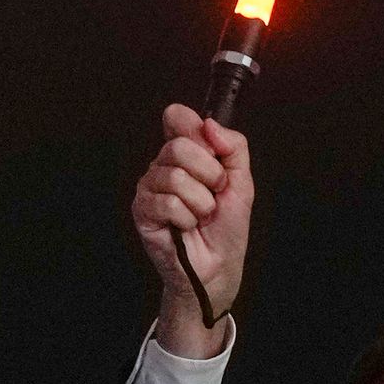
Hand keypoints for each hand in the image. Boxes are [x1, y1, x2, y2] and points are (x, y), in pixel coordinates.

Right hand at [130, 103, 252, 357]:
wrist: (219, 266)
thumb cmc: (226, 227)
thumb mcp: (242, 181)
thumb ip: (233, 147)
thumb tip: (209, 124)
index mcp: (185, 153)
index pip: (177, 117)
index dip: (195, 130)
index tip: (213, 153)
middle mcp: (163, 165)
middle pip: (180, 146)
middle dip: (209, 175)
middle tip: (213, 195)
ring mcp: (149, 187)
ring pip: (175, 177)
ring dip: (200, 203)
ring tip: (200, 216)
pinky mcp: (142, 211)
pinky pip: (167, 203)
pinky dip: (186, 218)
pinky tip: (185, 227)